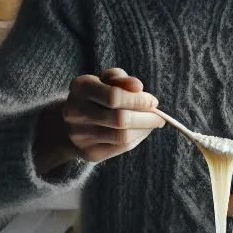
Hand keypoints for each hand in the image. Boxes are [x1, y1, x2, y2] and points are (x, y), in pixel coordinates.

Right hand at [34, 68, 162, 172]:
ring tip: (153, 123)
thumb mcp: (107, 80)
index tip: (153, 102)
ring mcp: (80, 135)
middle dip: (146, 118)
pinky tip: (141, 131)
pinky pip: (121, 148)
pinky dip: (137, 138)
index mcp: (80, 87)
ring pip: (122, 136)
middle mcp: (75, 112)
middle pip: (120, 119)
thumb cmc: (97, 95)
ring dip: (144, 129)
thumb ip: (122, 79)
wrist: (73, 122)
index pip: (114, 96)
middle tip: (159, 116)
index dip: (138, 100)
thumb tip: (138, 86)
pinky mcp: (89, 153)